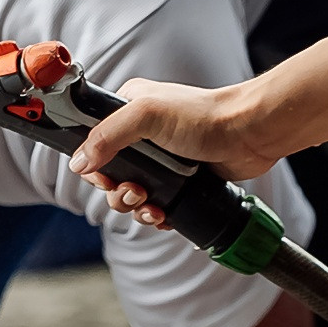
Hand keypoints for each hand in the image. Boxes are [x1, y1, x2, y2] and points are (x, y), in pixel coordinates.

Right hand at [67, 79, 278, 226]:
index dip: (94, 167)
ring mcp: (161, 159)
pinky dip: (156, 215)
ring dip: (136, 207)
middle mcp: (141, 135)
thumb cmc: (204, 116)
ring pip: (132, 193)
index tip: (105, 178)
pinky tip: (164, 215)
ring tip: (151, 207)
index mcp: (128, 111)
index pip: (93, 143)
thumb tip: (78, 162)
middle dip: (118, 192)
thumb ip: (107, 136)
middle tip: (135, 192)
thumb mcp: (147, 115)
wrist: (249, 133)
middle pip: (110, 175)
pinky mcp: (179, 180)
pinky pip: (156, 205)